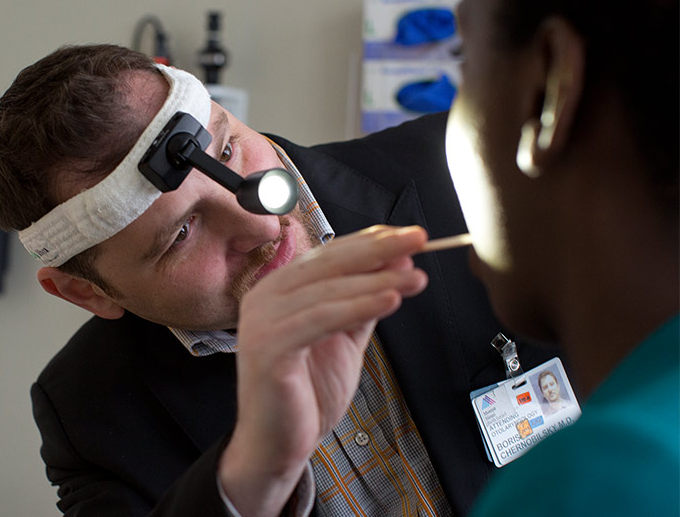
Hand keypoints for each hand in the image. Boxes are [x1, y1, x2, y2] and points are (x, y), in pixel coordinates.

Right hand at [219, 225, 428, 515]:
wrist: (276, 445)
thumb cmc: (307, 393)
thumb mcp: (345, 338)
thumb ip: (365, 302)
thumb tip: (398, 264)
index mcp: (280, 289)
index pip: (329, 254)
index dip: (370, 241)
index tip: (407, 235)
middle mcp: (265, 296)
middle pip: (329, 262)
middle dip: (378, 248)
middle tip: (418, 239)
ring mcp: (262, 320)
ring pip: (329, 289)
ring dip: (378, 279)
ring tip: (415, 277)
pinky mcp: (268, 346)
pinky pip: (321, 318)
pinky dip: (359, 307)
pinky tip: (390, 299)